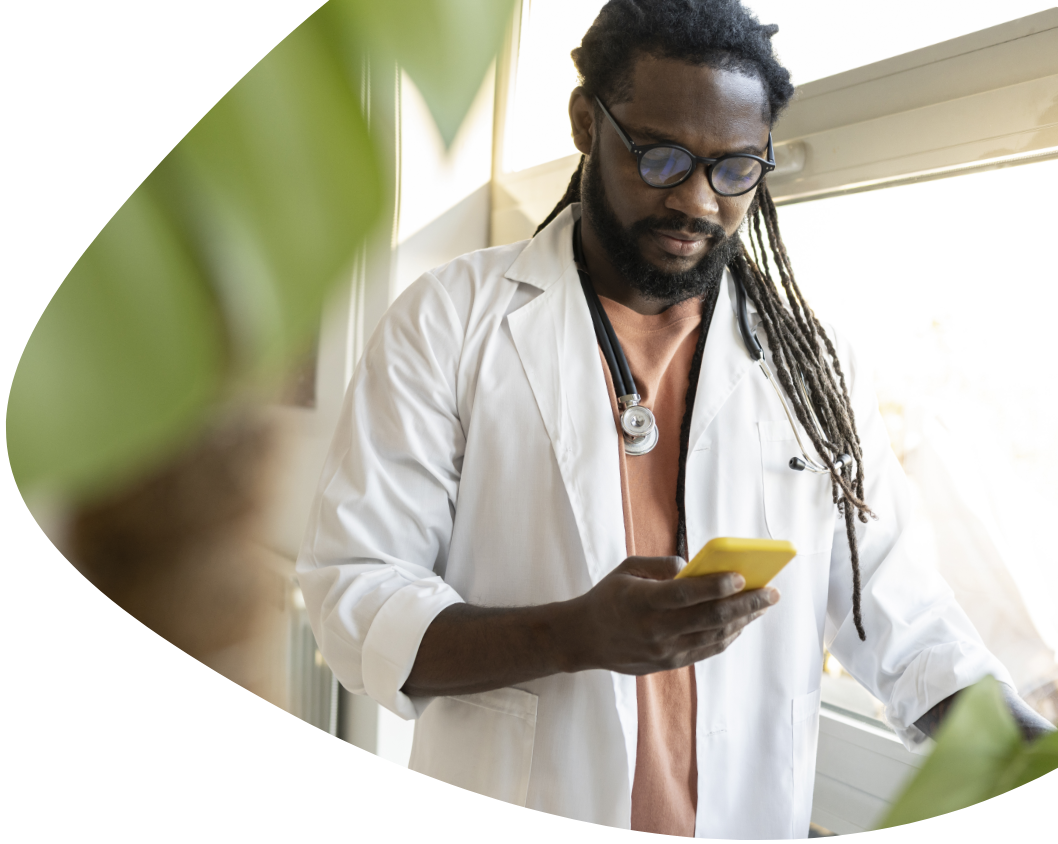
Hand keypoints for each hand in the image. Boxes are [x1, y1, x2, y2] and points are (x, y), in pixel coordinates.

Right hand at [563, 555, 779, 674]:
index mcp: (642, 601)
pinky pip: (707, 650)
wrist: (584, 639)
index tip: (742, 577)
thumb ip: (660, 566)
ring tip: (763, 605)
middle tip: (771, 593)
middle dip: (745, 605)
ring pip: (714, 637)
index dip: (716, 586)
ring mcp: (664, 650)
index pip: (686, 595)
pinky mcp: (669, 663)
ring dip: (743, 621)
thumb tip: (693, 568)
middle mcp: (655, 629)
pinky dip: (728, 636)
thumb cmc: (608, 597)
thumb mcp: (626, 570)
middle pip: (709, 618)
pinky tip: (742, 623)